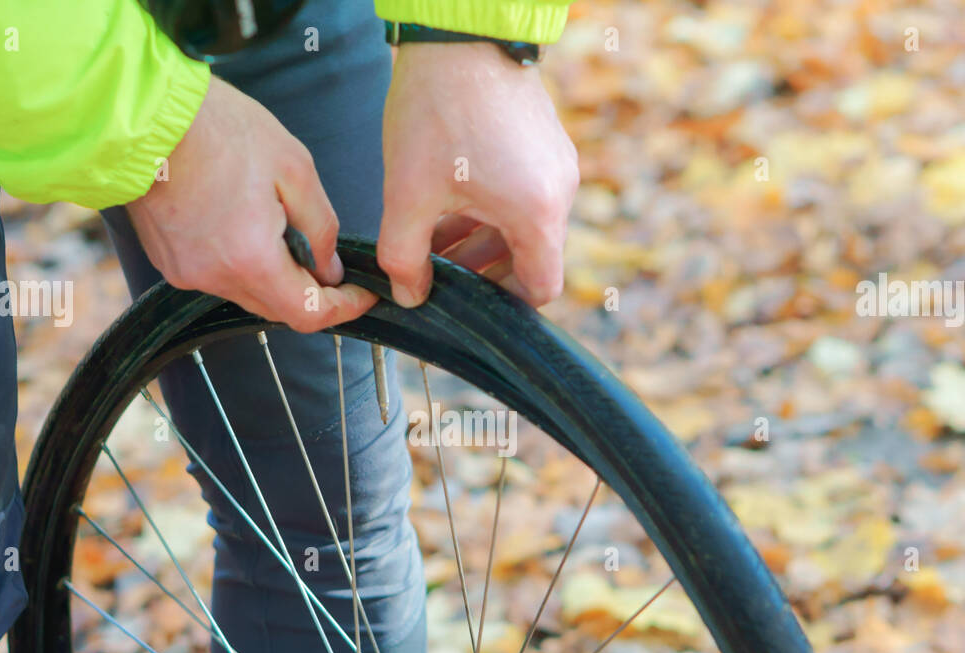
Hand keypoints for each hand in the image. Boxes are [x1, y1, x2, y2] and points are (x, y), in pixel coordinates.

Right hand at [127, 76, 376, 331]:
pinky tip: (241, 224)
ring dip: (272, 275)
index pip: (308, 314)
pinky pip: (217, 277)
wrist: (144, 114)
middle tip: (327, 259)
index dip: (342, 309)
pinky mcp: (169, 263)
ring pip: (247, 294)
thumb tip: (330, 267)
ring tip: (277, 227)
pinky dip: (240, 263)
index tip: (362, 294)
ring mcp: (187, 274)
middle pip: (278, 309)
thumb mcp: (294, 168)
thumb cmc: (218, 129)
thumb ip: (320, 226)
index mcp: (252, 260)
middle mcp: (216, 278)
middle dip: (308, 290)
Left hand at [378, 43, 578, 308]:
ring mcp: (557, 165)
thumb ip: (404, 257)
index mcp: (537, 213)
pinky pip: (524, 195)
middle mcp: (560, 192)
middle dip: (483, 271)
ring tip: (432, 240)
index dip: (503, 304)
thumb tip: (410, 296)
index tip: (466, 302)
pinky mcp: (546, 144)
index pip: (540, 288)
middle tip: (437, 272)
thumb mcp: (408, 194)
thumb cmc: (437, 110)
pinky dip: (491, 210)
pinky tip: (447, 204)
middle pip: (530, 258)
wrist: (458, 35)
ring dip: (482, 240)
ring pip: (523, 226)